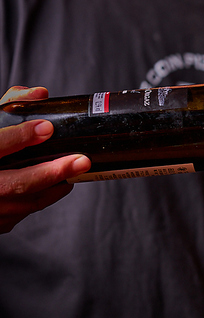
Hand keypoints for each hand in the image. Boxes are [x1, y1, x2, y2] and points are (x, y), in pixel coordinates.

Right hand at [0, 86, 90, 232]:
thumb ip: (10, 109)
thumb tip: (40, 94)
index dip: (20, 137)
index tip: (46, 127)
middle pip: (19, 183)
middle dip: (53, 172)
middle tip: (82, 161)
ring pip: (30, 201)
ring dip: (57, 185)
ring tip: (78, 168)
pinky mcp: (1, 223)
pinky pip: (29, 209)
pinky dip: (46, 195)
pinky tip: (60, 182)